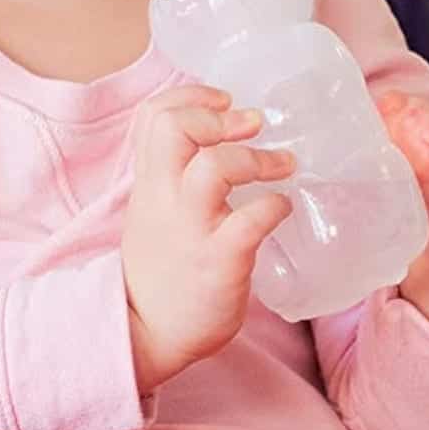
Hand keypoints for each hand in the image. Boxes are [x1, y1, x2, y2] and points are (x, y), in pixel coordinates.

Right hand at [121, 85, 293, 393]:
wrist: (146, 333)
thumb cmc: (161, 270)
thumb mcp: (153, 211)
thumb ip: (174, 179)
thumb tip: (221, 146)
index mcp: (148, 182)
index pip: (152, 116)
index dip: (190, 95)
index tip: (224, 99)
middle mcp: (164, 197)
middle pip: (174, 127)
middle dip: (218, 115)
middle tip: (253, 124)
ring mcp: (190, 228)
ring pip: (213, 167)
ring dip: (256, 158)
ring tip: (282, 164)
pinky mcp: (218, 260)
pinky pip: (250, 220)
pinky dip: (274, 206)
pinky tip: (281, 209)